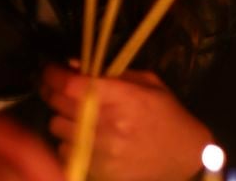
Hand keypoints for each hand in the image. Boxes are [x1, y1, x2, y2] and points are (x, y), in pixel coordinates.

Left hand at [41, 64, 211, 180]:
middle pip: (59, 105)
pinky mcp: (97, 171)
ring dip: (64, 119)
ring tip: (80, 117)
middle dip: (56, 94)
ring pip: (57, 128)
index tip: (51, 71)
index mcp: (124, 98)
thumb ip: (112, 73)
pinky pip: (65, 152)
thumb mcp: (149, 84)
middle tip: (63, 91)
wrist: (185, 156)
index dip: (55, 75)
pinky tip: (87, 139)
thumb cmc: (167, 115)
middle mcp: (109, 125)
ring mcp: (101, 151)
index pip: (73, 85)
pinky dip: (70, 143)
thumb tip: (73, 65)